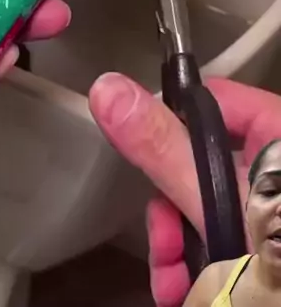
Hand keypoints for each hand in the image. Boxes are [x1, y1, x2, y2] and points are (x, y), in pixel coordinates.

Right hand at [89, 73, 280, 306]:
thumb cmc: (280, 272)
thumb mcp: (224, 212)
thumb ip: (166, 150)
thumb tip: (112, 90)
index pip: (218, 102)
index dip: (174, 125)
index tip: (146, 160)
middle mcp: (278, 177)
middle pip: (205, 165)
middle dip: (171, 208)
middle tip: (165, 240)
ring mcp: (271, 217)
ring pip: (208, 212)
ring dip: (179, 247)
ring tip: (174, 283)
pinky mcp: (265, 251)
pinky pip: (223, 244)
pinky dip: (199, 267)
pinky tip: (188, 292)